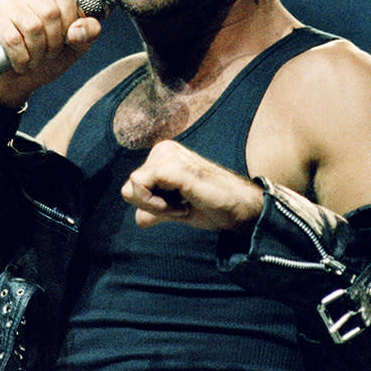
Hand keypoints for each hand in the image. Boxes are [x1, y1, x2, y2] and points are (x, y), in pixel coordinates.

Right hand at [0, 0, 101, 107]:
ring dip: (37, 52)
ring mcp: (4, 0)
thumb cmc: (47, 57)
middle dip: (53, 42)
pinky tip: (21, 64)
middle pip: (49, 12)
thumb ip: (87, 33)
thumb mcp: (76, 46)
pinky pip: (12, 39)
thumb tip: (77, 29)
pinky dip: (21, 58)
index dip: (68, 24)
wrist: (16, 80)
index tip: (64, 40)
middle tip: (48, 53)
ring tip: (34, 59)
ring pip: (31, 26)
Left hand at [121, 140, 263, 231]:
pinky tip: (184, 205)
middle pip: (130, 187)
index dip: (150, 205)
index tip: (178, 205)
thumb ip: (156, 211)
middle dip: (152, 205)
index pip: (133, 186)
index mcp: (163, 155)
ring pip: (134, 188)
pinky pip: (142, 188)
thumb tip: (139, 220)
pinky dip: (159, 206)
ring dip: (158, 206)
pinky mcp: (173, 167)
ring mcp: (168, 155)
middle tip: (182, 205)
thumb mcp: (177, 210)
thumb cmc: (212, 207)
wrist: (240, 209)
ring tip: (185, 203)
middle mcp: (163, 150)